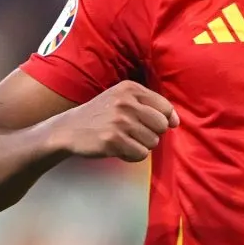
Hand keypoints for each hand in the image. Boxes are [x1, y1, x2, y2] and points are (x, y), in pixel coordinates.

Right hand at [50, 81, 179, 161]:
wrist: (68, 129)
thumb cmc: (101, 115)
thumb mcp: (122, 98)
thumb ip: (149, 105)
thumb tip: (175, 121)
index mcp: (130, 88)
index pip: (166, 107)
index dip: (165, 120)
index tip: (155, 126)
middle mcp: (126, 102)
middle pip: (161, 126)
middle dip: (152, 134)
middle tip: (135, 134)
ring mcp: (119, 121)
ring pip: (153, 142)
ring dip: (142, 146)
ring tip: (125, 141)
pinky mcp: (112, 140)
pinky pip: (140, 154)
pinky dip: (132, 156)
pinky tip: (119, 149)